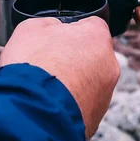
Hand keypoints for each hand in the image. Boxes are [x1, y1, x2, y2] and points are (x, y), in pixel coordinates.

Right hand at [0, 17, 119, 139]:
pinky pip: (83, 103)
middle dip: (73, 58)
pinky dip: (70, 102)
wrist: (30, 113)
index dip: (71, 31)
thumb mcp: (30, 28)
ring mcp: (105, 93)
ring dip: (72, 82)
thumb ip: (49, 23)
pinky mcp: (97, 117)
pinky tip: (50, 102)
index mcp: (96, 36)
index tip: (57, 39)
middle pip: (92, 54)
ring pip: (89, 81)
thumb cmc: (32, 68)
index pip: (91, 25)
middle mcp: (108, 64)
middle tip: (49, 63)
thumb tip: (53, 28)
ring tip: (47, 87)